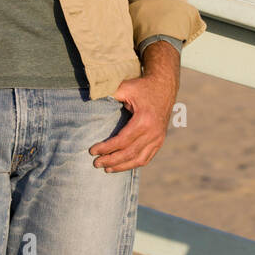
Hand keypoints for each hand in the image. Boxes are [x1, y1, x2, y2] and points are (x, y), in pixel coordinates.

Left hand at [89, 41, 179, 172]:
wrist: (164, 86)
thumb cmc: (142, 87)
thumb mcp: (126, 88)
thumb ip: (110, 94)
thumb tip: (90, 99)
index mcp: (144, 120)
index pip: (122, 141)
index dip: (106, 148)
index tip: (92, 151)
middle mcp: (153, 132)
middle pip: (129, 153)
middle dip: (111, 160)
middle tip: (96, 163)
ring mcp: (158, 138)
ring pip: (139, 159)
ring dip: (121, 166)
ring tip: (107, 168)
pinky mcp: (160, 140)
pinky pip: (146, 158)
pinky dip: (133, 164)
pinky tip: (122, 165)